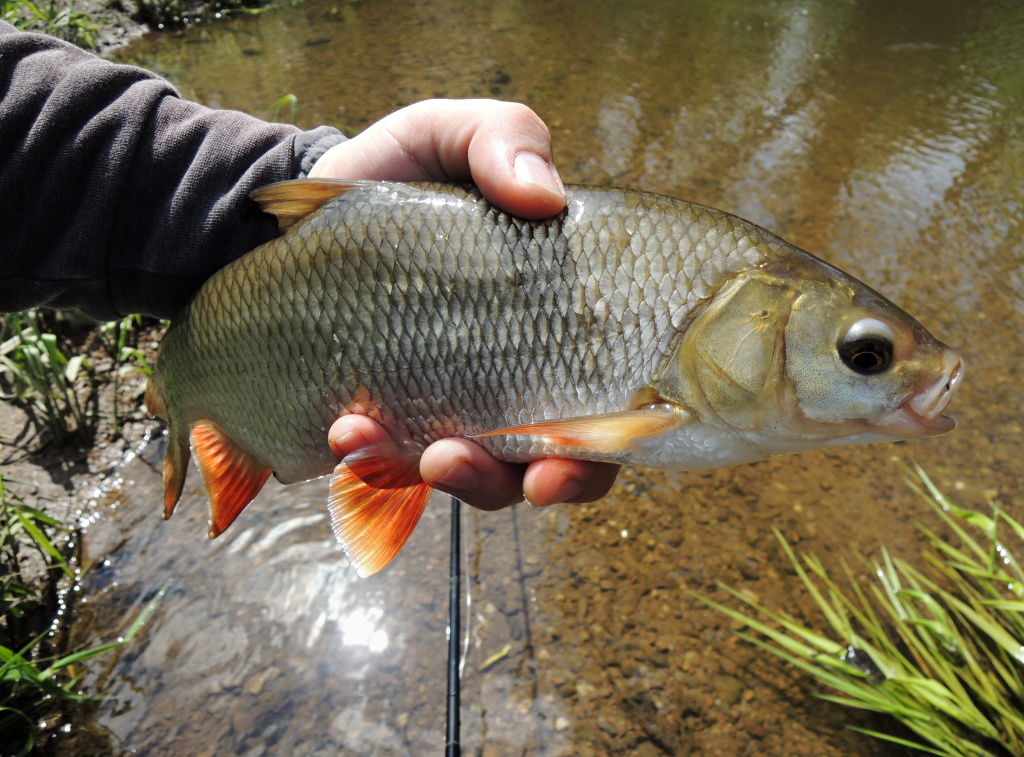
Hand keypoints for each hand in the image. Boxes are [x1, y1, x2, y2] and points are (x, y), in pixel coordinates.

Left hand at [312, 99, 619, 509]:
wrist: (292, 217)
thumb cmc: (393, 177)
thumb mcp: (445, 135)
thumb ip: (502, 138)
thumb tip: (546, 198)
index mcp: (556, 321)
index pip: (609, 408)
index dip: (598, 452)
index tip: (556, 464)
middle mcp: (518, 380)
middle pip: (549, 466)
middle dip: (508, 484)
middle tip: (458, 462)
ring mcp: (454, 408)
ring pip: (475, 480)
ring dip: (437, 478)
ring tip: (369, 440)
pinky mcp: (392, 424)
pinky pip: (396, 471)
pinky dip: (373, 464)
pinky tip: (343, 430)